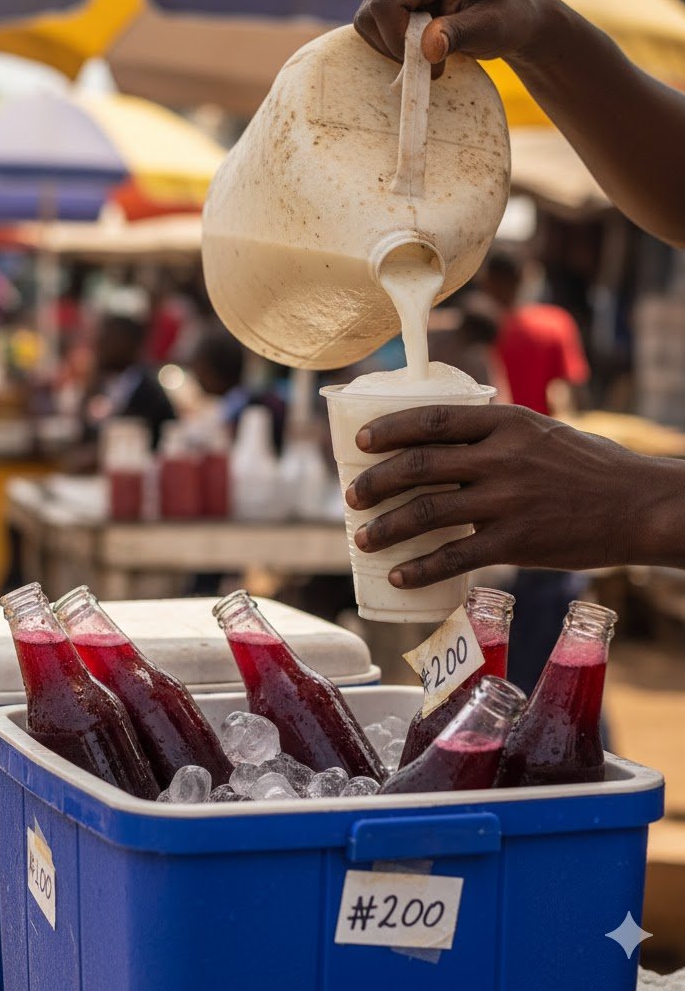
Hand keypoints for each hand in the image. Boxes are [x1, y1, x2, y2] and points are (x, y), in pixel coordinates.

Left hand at [344, 404, 684, 586]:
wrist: (641, 506)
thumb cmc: (588, 467)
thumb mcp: (540, 432)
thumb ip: (493, 436)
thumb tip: (438, 445)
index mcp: (505, 422)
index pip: (431, 419)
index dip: (388, 430)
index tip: (360, 443)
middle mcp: (501, 457)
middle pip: (418, 466)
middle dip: (375, 483)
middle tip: (352, 497)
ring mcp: (507, 501)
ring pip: (427, 512)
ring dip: (386, 527)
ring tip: (363, 538)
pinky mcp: (517, 542)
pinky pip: (454, 557)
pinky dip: (419, 568)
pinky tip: (398, 575)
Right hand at [354, 0, 550, 72]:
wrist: (511, 10)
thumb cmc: (506, 17)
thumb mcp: (490, 27)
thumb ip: (459, 34)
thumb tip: (428, 47)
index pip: (387, 4)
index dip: (396, 40)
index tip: (426, 61)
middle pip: (371, 13)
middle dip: (394, 45)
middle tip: (429, 58)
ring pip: (367, 20)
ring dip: (392, 45)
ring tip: (428, 48)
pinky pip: (373, 23)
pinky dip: (392, 41)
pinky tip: (419, 40)